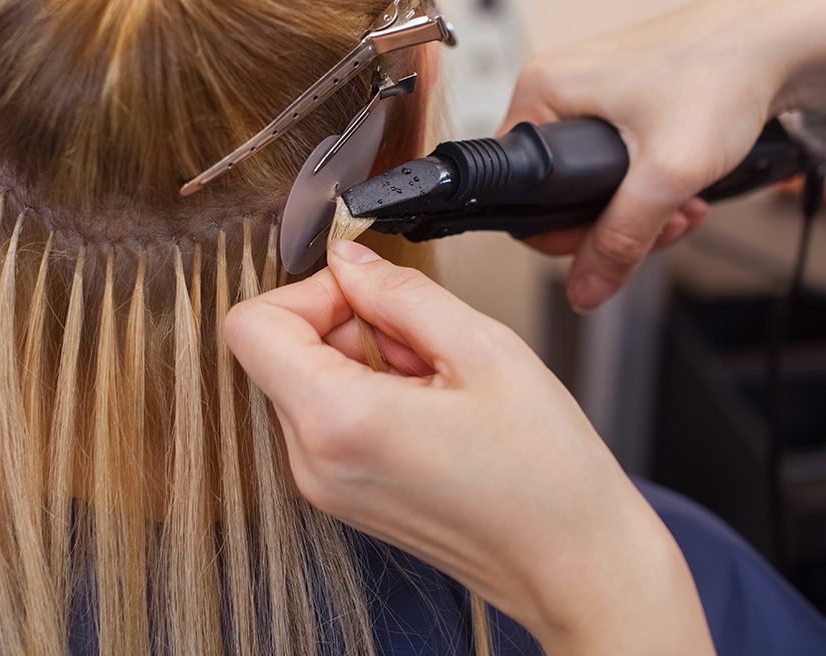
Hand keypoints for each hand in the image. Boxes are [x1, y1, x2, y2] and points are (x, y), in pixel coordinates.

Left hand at [226, 240, 714, 655]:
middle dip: (348, 325)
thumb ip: (401, 291)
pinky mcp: (344, 496)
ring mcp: (324, 486)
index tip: (367, 292)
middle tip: (423, 342)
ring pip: (306, 381)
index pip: (251, 325)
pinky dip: (370, 395)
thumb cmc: (546, 474)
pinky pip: (329, 418)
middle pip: (280, 351)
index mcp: (337, 422)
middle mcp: (313, 462)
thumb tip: (350, 260)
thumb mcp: (484, 350)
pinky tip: (432, 407)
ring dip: (365, 359)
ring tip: (438, 381)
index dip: (308, 291)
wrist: (574, 566)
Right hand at [505, 0, 825, 310]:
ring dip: (639, 209)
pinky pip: (616, 162)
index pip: (518, 190)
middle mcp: (557, 87)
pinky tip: (686, 188)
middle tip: (661, 225)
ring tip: (684, 207)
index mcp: (541, 91)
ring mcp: (589, 92)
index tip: (611, 240)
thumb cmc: (724, 73)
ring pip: (590, 182)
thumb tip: (583, 291)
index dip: (563, 232)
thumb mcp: (666, 173)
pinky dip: (650, 185)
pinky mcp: (622, 98)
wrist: (784, 40)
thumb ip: (619, 239)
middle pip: (556, 192)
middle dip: (613, 223)